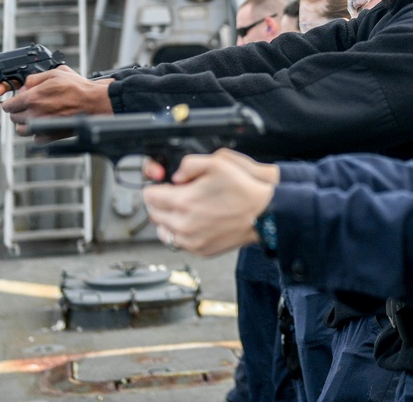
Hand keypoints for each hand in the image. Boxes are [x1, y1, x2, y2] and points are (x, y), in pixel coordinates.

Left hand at [0, 65, 113, 136]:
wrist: (94, 103)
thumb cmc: (78, 88)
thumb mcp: (56, 73)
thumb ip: (35, 78)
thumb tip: (25, 85)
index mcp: (32, 98)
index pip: (8, 105)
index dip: (10, 101)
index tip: (15, 100)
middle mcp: (34, 114)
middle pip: (13, 118)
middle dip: (17, 111)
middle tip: (27, 106)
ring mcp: (42, 127)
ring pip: (21, 131)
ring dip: (24, 124)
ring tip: (33, 117)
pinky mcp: (51, 136)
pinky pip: (36, 139)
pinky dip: (37, 133)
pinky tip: (44, 124)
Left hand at [142, 150, 276, 255]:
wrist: (264, 214)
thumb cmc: (243, 190)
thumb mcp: (217, 162)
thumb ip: (188, 164)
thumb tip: (176, 176)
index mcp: (183, 202)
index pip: (148, 196)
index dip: (155, 186)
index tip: (163, 185)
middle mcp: (183, 225)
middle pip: (153, 214)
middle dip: (160, 202)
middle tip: (175, 195)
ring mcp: (191, 240)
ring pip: (163, 231)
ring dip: (168, 220)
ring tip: (184, 210)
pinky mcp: (200, 250)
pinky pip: (179, 243)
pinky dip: (182, 233)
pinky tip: (195, 222)